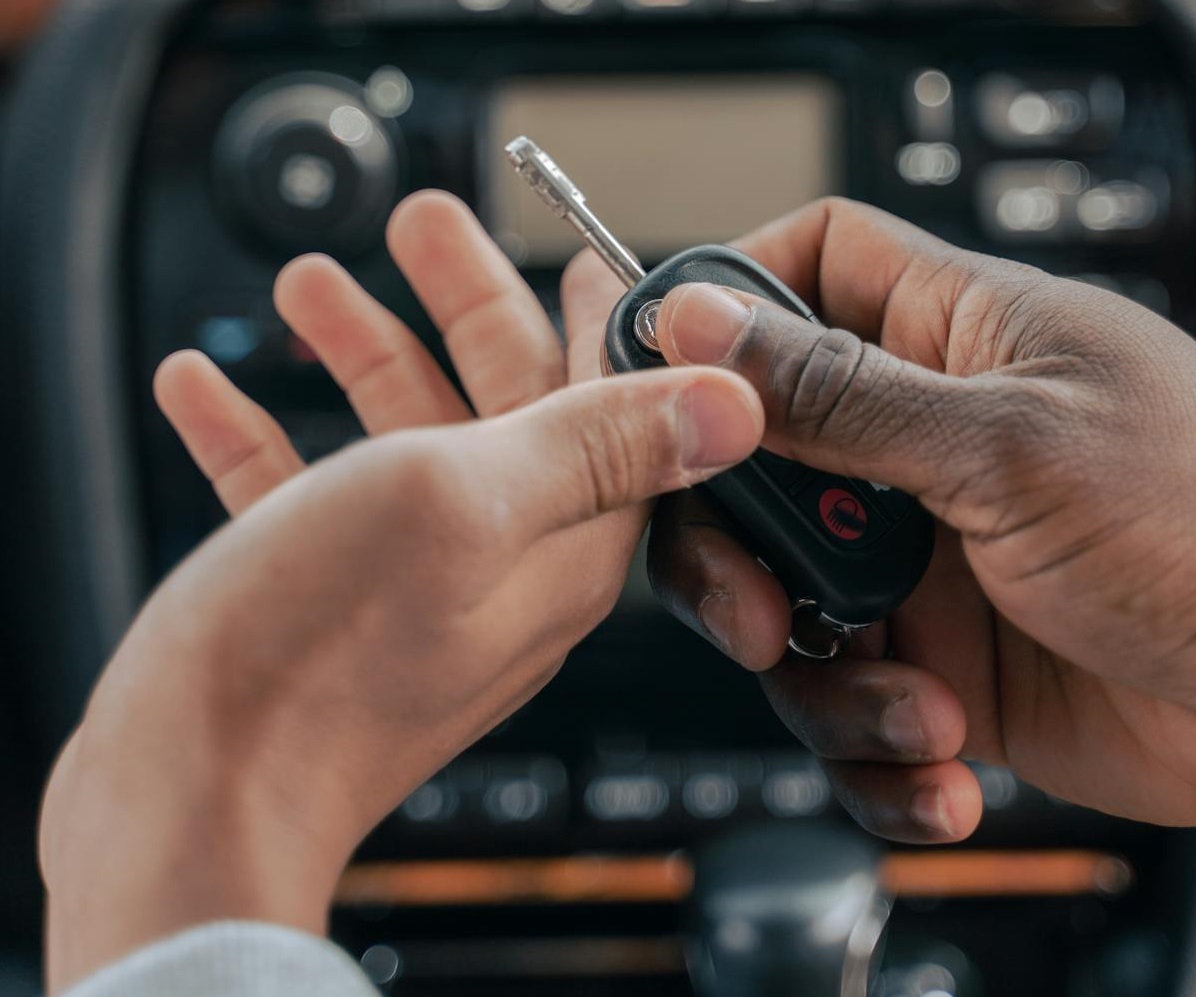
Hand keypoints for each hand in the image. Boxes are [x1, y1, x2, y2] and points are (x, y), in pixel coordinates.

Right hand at [39, 192, 762, 991]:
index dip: (601, 323)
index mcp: (564, 536)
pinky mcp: (328, 602)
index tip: (589, 256)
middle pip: (500, 402)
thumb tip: (733, 405)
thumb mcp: (474, 501)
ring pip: (400, 437)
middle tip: (423, 224)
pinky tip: (205, 389)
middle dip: (461, 304)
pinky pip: (305, 491)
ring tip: (308, 283)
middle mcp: (501, 560)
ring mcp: (414, 583)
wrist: (197, 796)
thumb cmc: (329, 652)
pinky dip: (261, 434)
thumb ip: (598, 440)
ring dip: (359, 353)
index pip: (615, 407)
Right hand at [621, 197, 1195, 842]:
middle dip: (739, 553)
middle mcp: (926, 444)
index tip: (675, 387)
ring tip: (921, 709)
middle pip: (757, 462)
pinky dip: (874, 747)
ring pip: (787, 602)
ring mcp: (927, 558)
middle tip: (763, 615)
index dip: (730, 305)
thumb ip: (838, 392)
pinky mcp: (940, 660)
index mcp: (956, 338)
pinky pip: (846, 699)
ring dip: (828, 681)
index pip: (808, 266)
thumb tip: (703, 320)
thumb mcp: (1006, 449)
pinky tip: (942, 763)